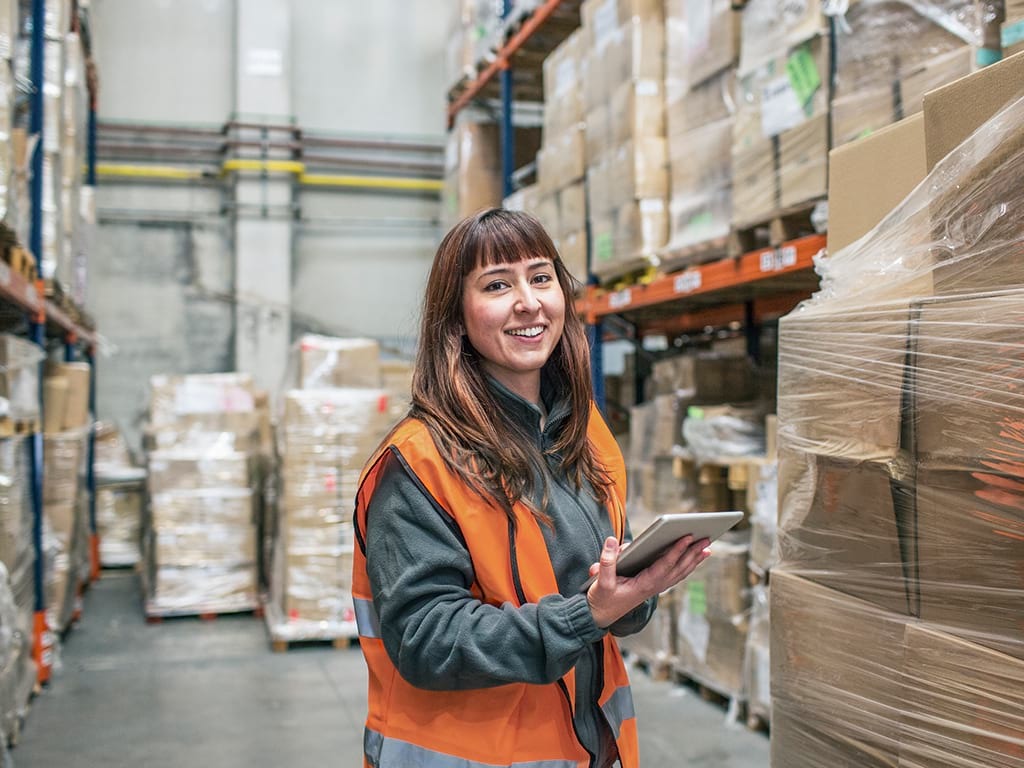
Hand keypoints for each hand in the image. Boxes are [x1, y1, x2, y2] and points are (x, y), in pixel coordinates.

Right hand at [586, 535, 709, 628]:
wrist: (599, 617)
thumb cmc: (601, 599)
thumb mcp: (600, 582)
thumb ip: (606, 561)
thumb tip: (612, 540)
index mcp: (643, 585)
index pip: (664, 565)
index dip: (676, 551)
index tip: (687, 537)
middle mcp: (653, 587)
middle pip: (678, 569)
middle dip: (692, 553)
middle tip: (706, 539)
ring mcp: (654, 588)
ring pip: (679, 573)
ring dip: (693, 561)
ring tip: (706, 548)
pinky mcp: (652, 587)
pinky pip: (674, 575)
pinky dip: (685, 566)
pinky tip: (692, 560)